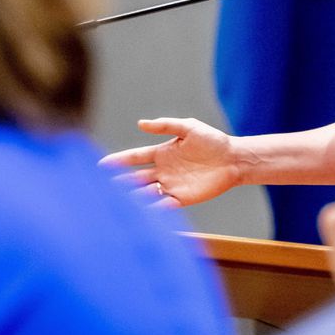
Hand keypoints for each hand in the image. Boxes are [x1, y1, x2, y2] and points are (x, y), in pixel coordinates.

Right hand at [100, 118, 241, 207]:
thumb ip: (165, 125)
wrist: (233, 159)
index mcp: (161, 153)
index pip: (134, 158)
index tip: (100, 164)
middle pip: (135, 178)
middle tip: (104, 188)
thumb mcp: (189, 127)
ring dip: (134, 196)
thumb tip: (141, 124)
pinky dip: (153, 208)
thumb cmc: (213, 141)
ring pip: (146, 193)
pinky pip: (164, 205)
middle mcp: (162, 171)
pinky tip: (144, 210)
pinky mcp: (182, 199)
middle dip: (120, 183)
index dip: (118, 161)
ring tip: (122, 200)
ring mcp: (171, 186)